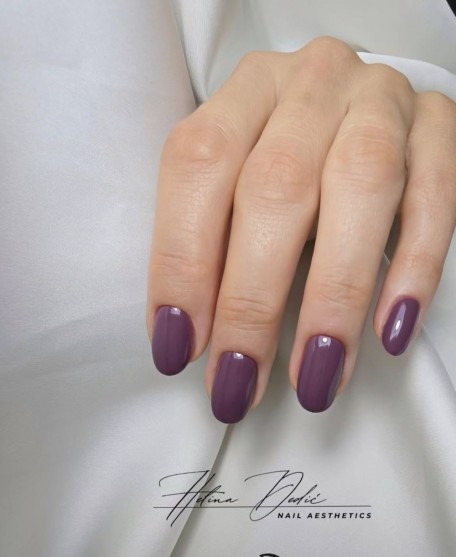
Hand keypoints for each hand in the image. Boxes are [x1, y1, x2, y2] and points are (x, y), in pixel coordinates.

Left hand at [146, 36, 455, 421]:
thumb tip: (184, 337)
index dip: (182, 262)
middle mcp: (311, 83)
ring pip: (360, 185)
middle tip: (241, 381)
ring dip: (333, 294)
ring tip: (314, 375)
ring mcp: (381, 99)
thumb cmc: (287, 163)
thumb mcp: (234, 185)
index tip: (178, 346)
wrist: (363, 113)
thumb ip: (210, 242)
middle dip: (252, 301)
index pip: (198, 168)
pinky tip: (389, 331)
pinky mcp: (438, 128)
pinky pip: (435, 193)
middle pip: (275, 188)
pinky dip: (413, 267)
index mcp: (244, 92)